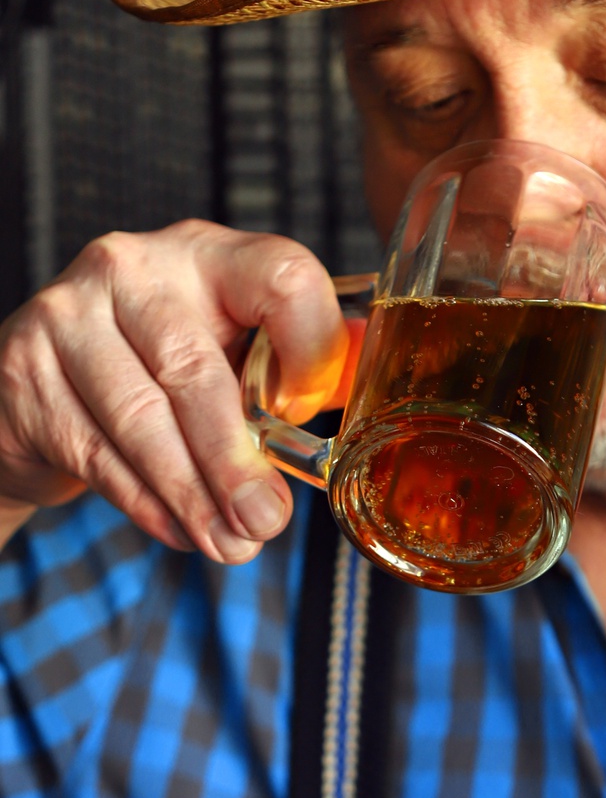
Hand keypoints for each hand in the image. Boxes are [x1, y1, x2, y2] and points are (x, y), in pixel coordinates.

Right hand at [0, 221, 348, 562]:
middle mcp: (134, 267)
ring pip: (143, 420)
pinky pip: (96, 451)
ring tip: (229, 543)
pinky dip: (146, 503)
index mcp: (209, 254)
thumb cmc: (160, 370)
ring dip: (193, 496)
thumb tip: (378, 380)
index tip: (305, 415)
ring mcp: (68, 313)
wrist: (42, 388)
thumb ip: (302, 368)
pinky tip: (180, 530)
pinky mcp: (25, 369)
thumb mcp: (234, 353)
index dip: (308, 350)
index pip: (281, 276)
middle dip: (236, 463)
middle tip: (266, 524)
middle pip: (197, 369)